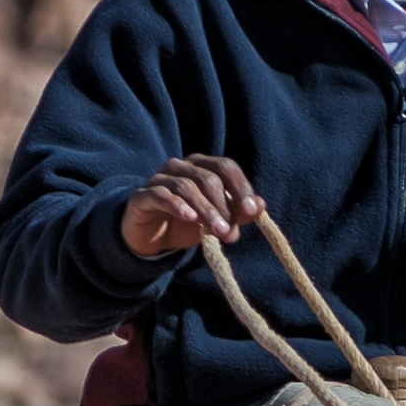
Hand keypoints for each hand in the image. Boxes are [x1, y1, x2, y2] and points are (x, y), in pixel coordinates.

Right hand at [121, 154, 262, 260]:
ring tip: (218, 232)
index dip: (241, 187)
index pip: (225, 167)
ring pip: (187, 187)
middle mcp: (180, 166)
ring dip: (206, 211)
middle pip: (208, 178)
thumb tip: (262, 206)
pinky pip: (162, 195)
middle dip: (224, 206)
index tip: (253, 210)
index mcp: (200, 166)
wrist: (149, 239)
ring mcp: (159, 179)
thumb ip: (236, 213)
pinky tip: (190, 218)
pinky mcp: (143, 195)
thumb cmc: (184, 225)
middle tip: (232, 232)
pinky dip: (177, 206)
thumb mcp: (214, 221)